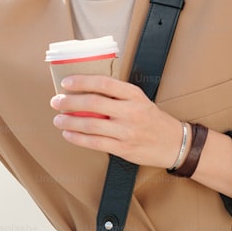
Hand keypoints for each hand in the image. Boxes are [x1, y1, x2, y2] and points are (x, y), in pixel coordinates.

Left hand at [50, 74, 183, 168]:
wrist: (175, 144)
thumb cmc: (153, 119)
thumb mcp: (139, 100)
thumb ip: (116, 95)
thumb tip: (84, 90)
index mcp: (134, 95)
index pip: (104, 84)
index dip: (82, 81)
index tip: (66, 83)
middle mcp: (131, 112)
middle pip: (93, 104)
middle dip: (69, 102)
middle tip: (56, 101)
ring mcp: (127, 131)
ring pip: (91, 125)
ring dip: (69, 122)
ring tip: (57, 119)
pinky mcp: (124, 148)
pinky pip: (95, 143)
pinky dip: (78, 138)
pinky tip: (68, 134)